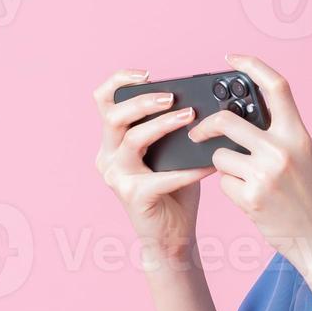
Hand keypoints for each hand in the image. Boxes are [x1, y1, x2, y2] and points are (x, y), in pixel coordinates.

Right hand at [92, 69, 218, 269]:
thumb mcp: (171, 152)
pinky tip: (208, 165)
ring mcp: (116, 178)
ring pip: (132, 139)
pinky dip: (187, 169)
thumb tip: (199, 99)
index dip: (119, 82)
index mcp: (113, 142)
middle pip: (113, 117)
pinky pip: (161, 177)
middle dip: (143, 101)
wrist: (172, 237)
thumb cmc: (175, 191)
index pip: (103, 102)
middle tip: (172, 98)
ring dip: (162, 125)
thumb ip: (173, 128)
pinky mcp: (133, 196)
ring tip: (190, 117)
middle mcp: (107, 157)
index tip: (146, 73)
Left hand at [187, 54, 311, 279]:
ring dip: (223, 167)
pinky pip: (223, 183)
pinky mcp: (251, 197)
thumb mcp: (304, 156)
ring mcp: (265, 174)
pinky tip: (251, 200)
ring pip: (220, 156)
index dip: (252, 65)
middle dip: (205, 126)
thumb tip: (240, 118)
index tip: (232, 59)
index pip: (276, 87)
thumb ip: (279, 135)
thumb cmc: (310, 197)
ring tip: (246, 181)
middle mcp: (282, 149)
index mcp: (298, 134)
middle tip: (197, 134)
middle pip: (227, 120)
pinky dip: (230, 190)